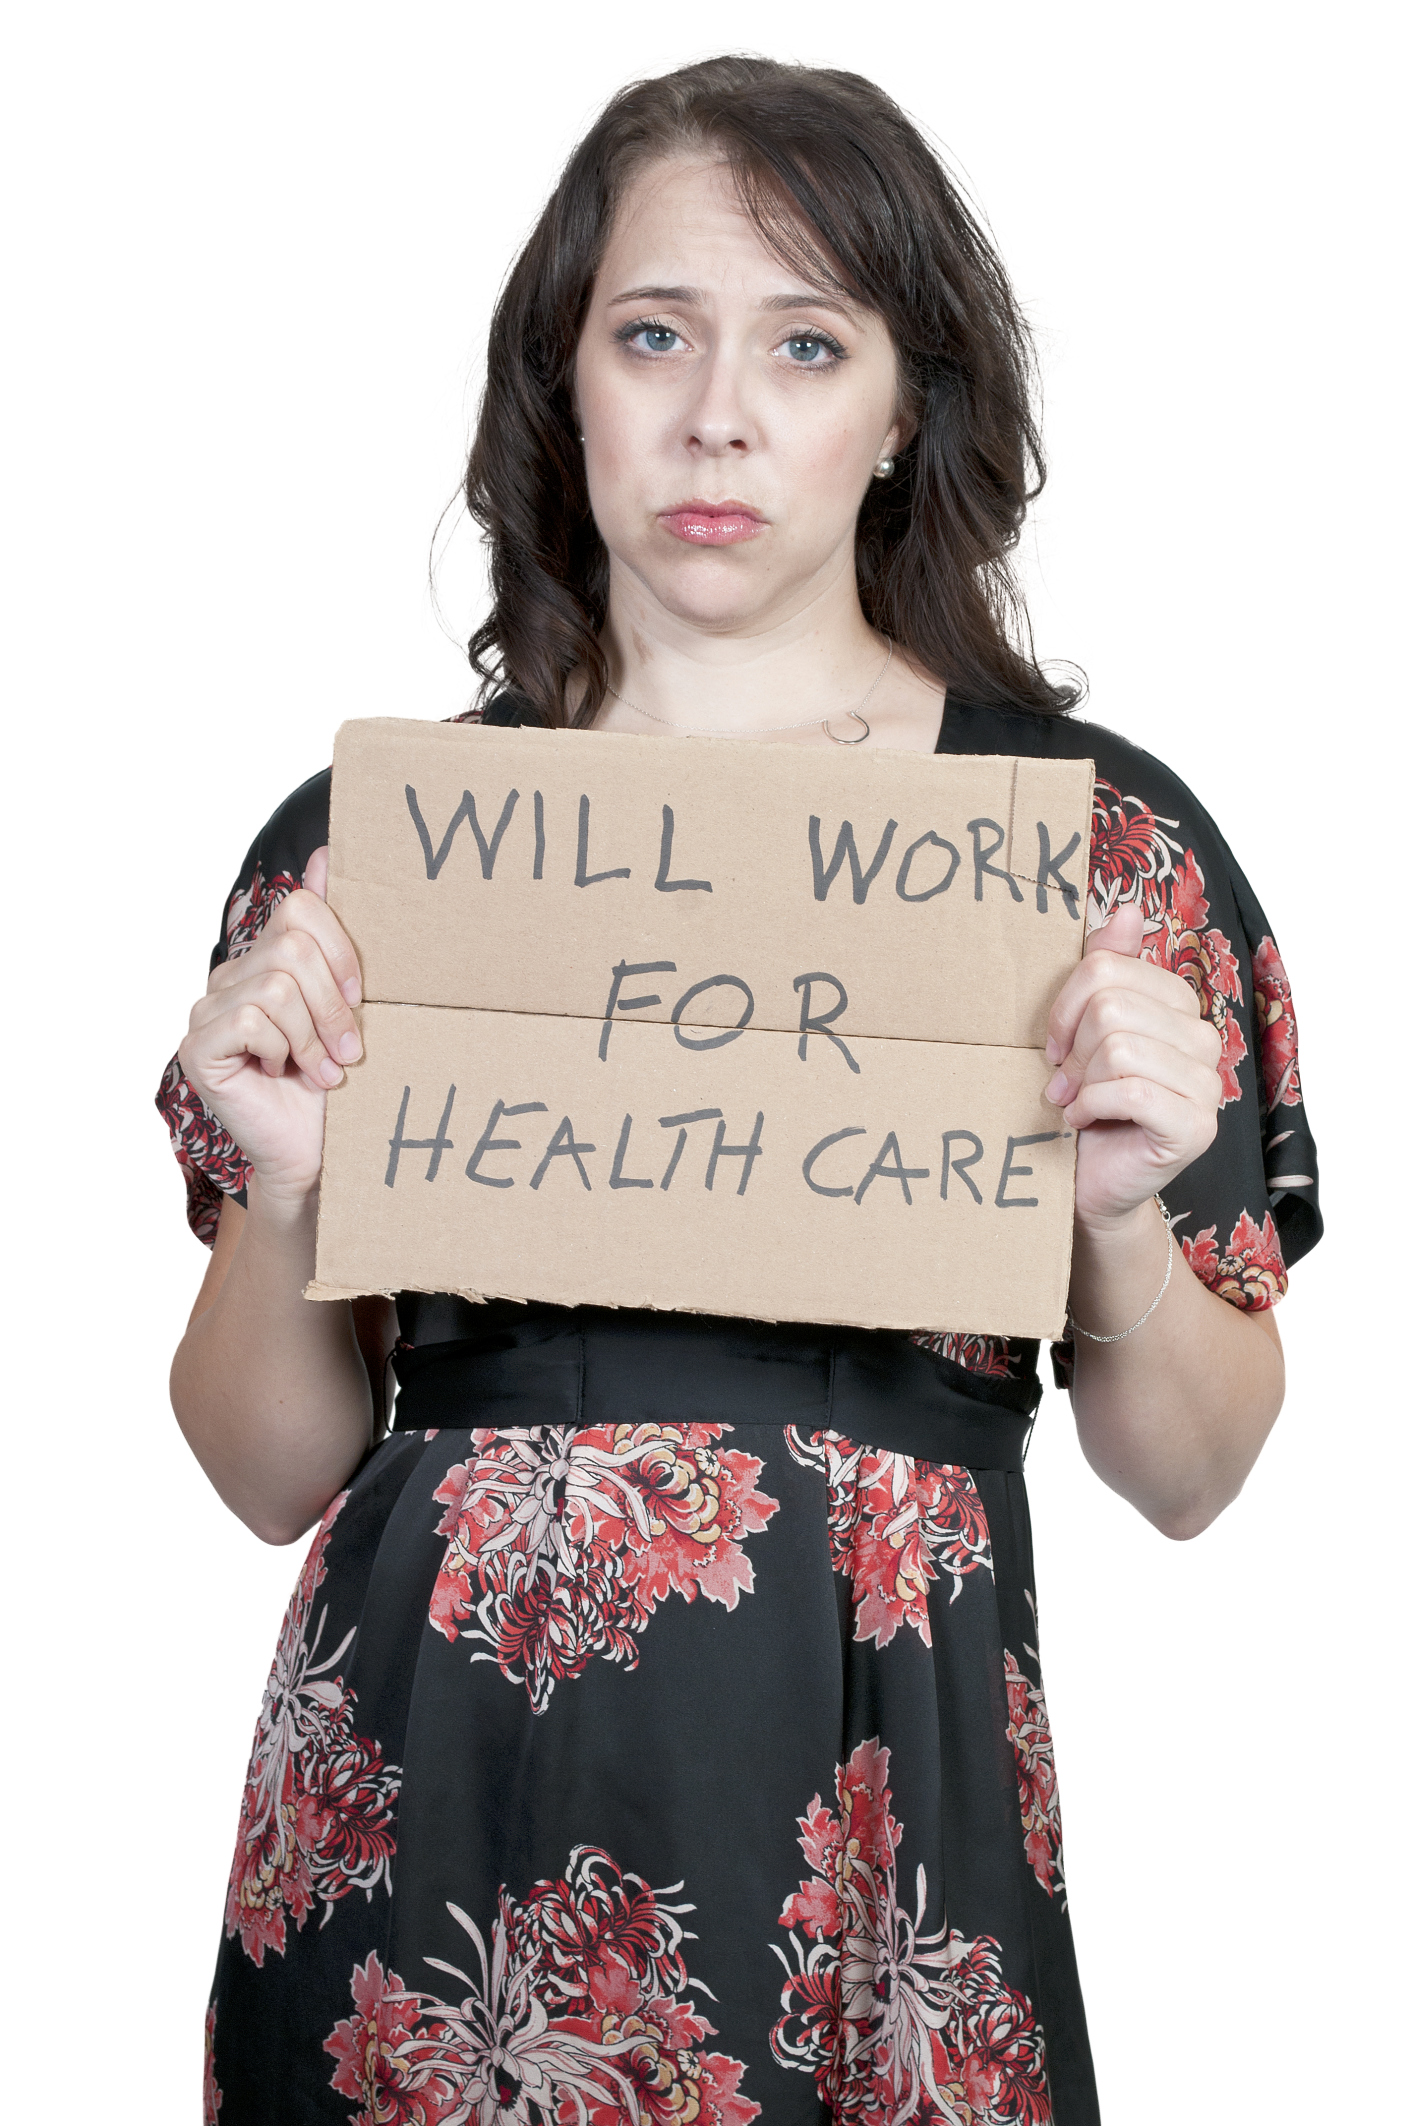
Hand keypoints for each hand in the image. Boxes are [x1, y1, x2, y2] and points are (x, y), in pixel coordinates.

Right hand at [177, 848, 362, 1202]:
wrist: (317, 1151)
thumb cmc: (337, 1080)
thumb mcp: (351, 1002)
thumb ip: (336, 933)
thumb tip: (329, 851)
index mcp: (266, 958)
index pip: (299, 908)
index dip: (341, 950)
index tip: (361, 1000)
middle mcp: (231, 976)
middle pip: (292, 946)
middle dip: (334, 1003)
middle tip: (349, 1050)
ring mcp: (207, 1009)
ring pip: (277, 985)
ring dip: (314, 1035)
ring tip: (324, 1069)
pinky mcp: (197, 1045)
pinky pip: (250, 1018)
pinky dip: (283, 1050)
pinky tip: (284, 1075)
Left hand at [1045, 903, 1221, 1230]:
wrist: (1092, 1182)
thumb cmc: (1086, 1104)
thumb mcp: (1086, 1030)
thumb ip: (1108, 968)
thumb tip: (1129, 910)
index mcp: (1179, 1007)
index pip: (1111, 967)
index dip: (1067, 1005)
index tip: (1056, 1044)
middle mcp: (1204, 1039)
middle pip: (1113, 1006)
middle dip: (1073, 1048)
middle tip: (1064, 1081)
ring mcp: (1208, 1085)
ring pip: (1120, 1048)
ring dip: (1081, 1082)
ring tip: (1075, 1102)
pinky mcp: (1197, 1127)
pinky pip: (1131, 1092)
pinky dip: (1091, 1106)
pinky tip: (1084, 1121)